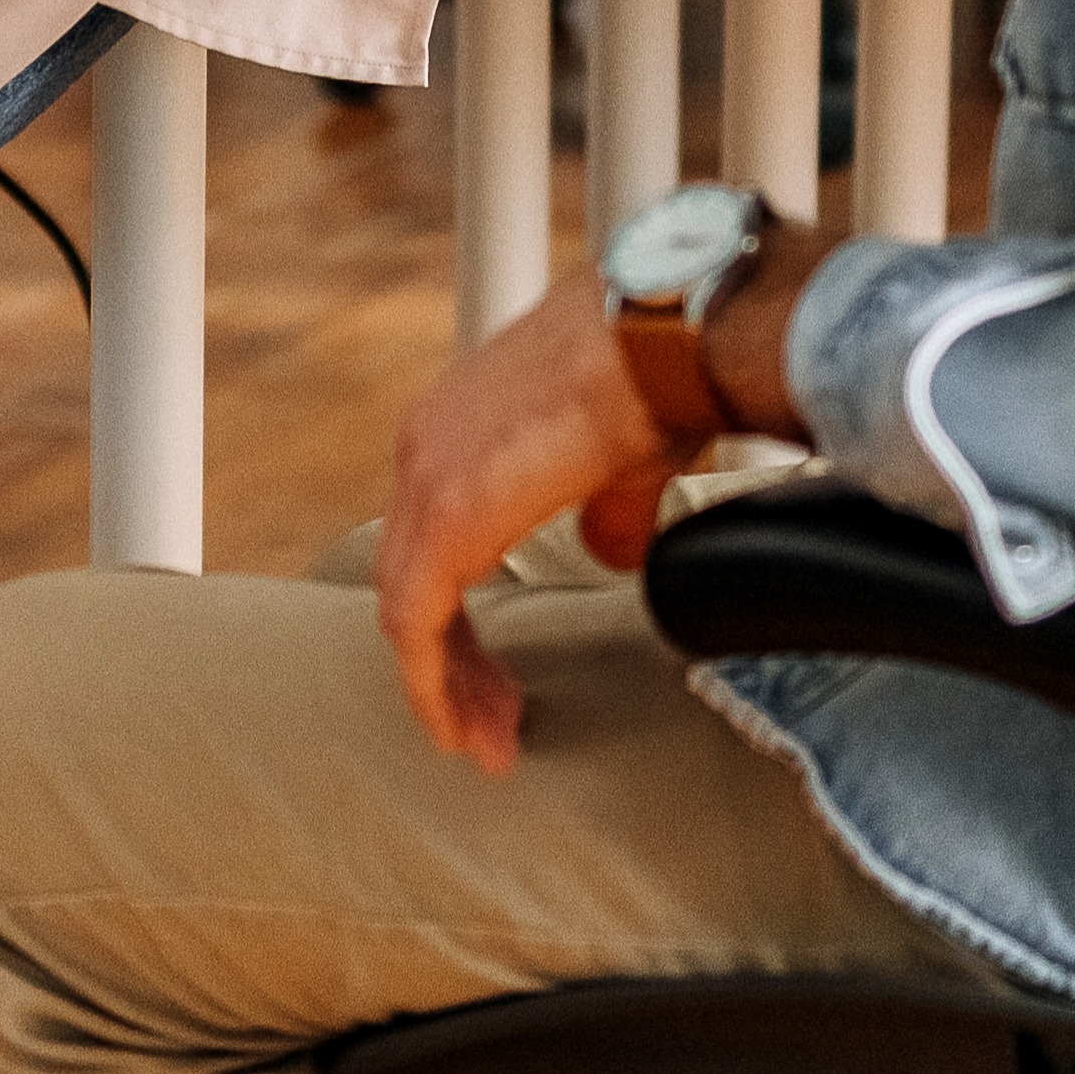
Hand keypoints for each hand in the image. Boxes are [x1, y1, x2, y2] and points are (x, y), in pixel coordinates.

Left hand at [366, 290, 702, 774]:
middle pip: (412, 583)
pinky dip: (432, 680)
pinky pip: (416, 620)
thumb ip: (604, 514)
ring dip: (444, 684)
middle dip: (450, 665)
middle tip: (485, 724)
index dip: (456, 624)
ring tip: (480, 740)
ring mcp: (427, 475)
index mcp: (457, 429)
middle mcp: (425, 447)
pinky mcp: (446, 515)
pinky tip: (459, 726)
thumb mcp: (625, 460)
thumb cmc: (657, 374)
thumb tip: (609, 551)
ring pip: (407, 609)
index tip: (487, 682)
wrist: (667, 333)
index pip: (431, 548)